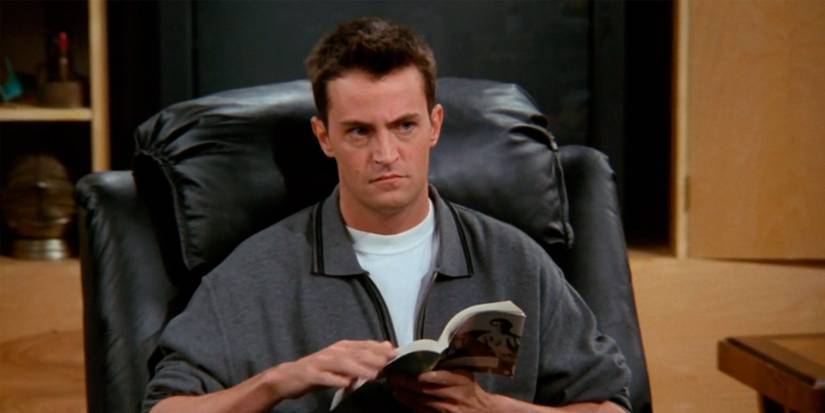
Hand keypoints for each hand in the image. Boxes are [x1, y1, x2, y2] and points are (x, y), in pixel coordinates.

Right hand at [264, 340, 394, 400]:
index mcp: (341, 347)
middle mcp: (333, 352)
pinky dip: (336, 380)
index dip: (379, 348)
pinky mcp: (311, 375)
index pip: (363, 345)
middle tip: (388, 362)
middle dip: (373, 357)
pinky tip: (347, 385)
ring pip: (343, 364)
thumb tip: (387, 347)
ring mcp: (321, 363)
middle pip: (355, 353)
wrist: (288, 377)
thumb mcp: (342, 361)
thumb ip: (363, 356)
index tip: (395, 353)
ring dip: (359, 369)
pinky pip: (325, 378)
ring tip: (373, 374)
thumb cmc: (319, 370)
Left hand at [388, 369, 496, 412]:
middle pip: (426, 390)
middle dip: (406, 383)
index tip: (408, 369)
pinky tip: (401, 398)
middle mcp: (453, 395)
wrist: (481, 411)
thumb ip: (448, 366)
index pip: (441, 377)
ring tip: (392, 387)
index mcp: (459, 380)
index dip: (424, 375)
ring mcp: (447, 409)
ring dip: (404, 395)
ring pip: (421, 402)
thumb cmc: (469, 389)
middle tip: (391, 376)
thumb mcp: (464, 373)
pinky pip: (422, 412)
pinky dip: (410, 405)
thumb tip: (428, 353)